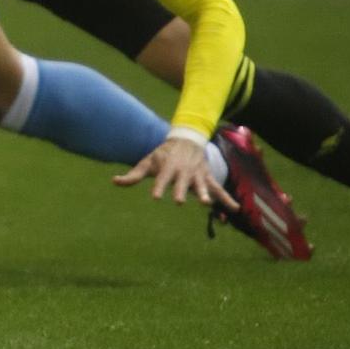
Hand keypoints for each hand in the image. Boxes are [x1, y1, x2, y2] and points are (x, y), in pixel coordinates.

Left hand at [112, 137, 237, 210]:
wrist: (186, 140)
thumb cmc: (163, 154)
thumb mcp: (147, 161)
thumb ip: (132, 175)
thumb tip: (114, 181)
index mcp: (167, 167)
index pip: (162, 179)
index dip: (159, 187)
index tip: (156, 197)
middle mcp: (183, 171)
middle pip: (182, 183)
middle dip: (181, 191)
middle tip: (180, 201)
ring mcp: (196, 174)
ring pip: (201, 185)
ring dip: (203, 193)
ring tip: (205, 203)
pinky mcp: (207, 177)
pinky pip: (219, 188)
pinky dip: (227, 198)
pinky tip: (235, 208)